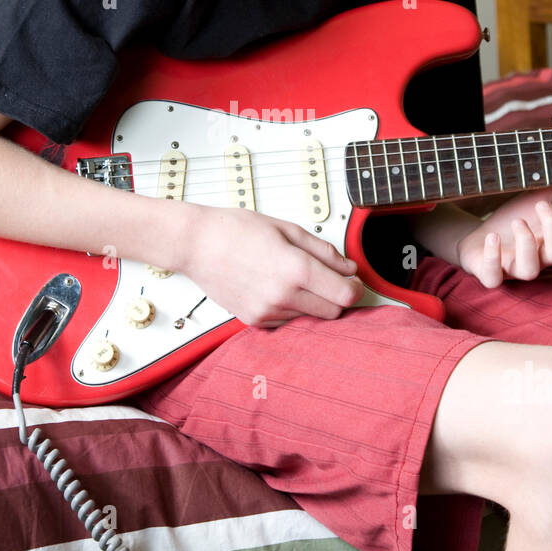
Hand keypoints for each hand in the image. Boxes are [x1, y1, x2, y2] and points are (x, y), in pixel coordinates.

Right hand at [180, 204, 365, 327]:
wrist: (196, 245)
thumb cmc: (236, 230)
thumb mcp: (287, 229)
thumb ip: (324, 251)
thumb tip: (349, 267)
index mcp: (296, 269)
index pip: (345, 295)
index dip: (355, 288)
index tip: (353, 281)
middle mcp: (283, 296)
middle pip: (333, 312)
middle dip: (336, 297)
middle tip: (328, 279)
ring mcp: (268, 312)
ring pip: (309, 317)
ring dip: (311, 301)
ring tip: (291, 276)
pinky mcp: (255, 320)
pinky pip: (287, 321)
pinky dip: (289, 307)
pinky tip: (275, 287)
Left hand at [455, 186, 551, 287]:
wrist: (478, 239)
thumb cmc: (510, 221)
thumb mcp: (531, 201)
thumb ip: (551, 187)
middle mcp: (541, 258)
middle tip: (540, 205)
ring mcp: (516, 268)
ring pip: (530, 271)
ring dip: (526, 243)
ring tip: (517, 221)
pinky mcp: (492, 274)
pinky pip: (494, 277)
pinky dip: (493, 258)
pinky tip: (492, 237)